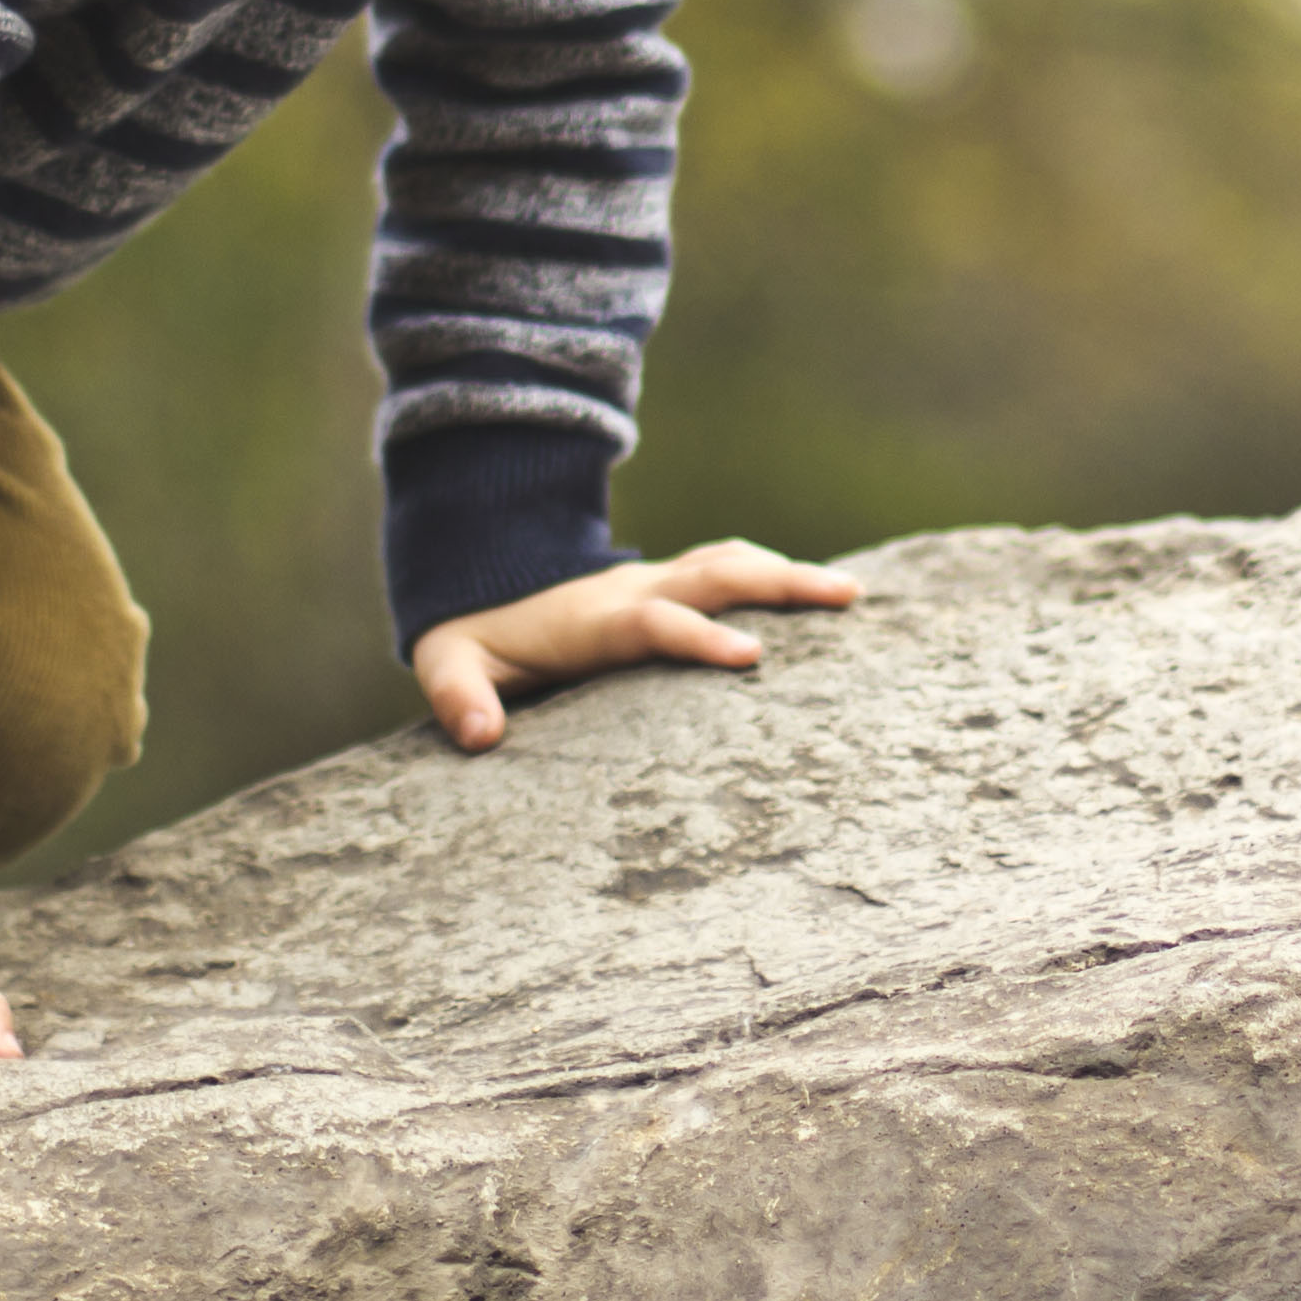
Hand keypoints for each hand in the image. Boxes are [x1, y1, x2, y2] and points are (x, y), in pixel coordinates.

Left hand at [410, 539, 861, 752]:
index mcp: (593, 619)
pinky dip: (772, 574)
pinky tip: (818, 594)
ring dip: (788, 573)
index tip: (752, 657)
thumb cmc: (473, 639)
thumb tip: (481, 737)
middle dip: (778, 584)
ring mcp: (654, 582)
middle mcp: (634, 591)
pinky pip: (725, 569)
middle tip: (843, 596)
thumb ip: (460, 698)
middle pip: (714, 574)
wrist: (478, 580)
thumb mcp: (448, 665)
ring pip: (728, 563)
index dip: (700, 637)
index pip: (655, 622)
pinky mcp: (667, 585)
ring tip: (852, 592)